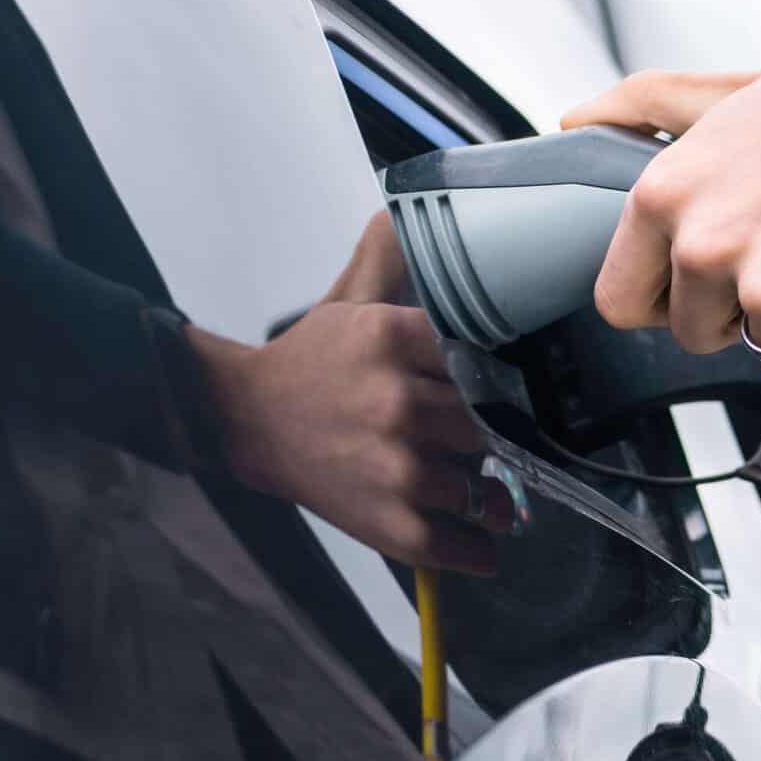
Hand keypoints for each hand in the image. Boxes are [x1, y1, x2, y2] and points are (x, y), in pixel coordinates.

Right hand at [191, 215, 511, 574]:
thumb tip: (420, 211)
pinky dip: (479, 549)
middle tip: (497, 443)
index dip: (503, 378)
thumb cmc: (312, 363)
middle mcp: (398, 403)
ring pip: (482, 485)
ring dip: (494, 497)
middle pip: (490, 422)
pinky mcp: (387, 522)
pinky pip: (459, 545)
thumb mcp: (354, 301)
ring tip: (493, 496)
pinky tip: (483, 541)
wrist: (245, 421)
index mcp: (394, 340)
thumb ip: (393, 257)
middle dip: (496, 436)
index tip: (514, 390)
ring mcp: (395, 467)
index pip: (485, 357)